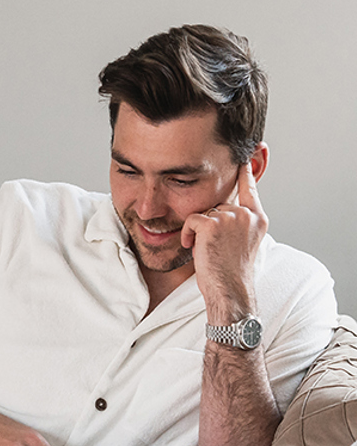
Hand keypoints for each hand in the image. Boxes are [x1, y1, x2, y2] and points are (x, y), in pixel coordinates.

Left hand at [180, 162, 268, 321]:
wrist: (229, 291)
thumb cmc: (231, 273)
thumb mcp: (242, 242)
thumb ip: (238, 222)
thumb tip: (221, 209)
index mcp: (258, 219)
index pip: (249, 188)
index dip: (245, 172)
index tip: (247, 154)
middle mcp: (247, 215)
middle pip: (217, 204)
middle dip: (208, 223)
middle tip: (212, 247)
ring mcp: (231, 218)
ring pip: (203, 212)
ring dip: (197, 230)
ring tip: (205, 250)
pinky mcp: (212, 224)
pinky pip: (191, 220)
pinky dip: (188, 234)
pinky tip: (194, 248)